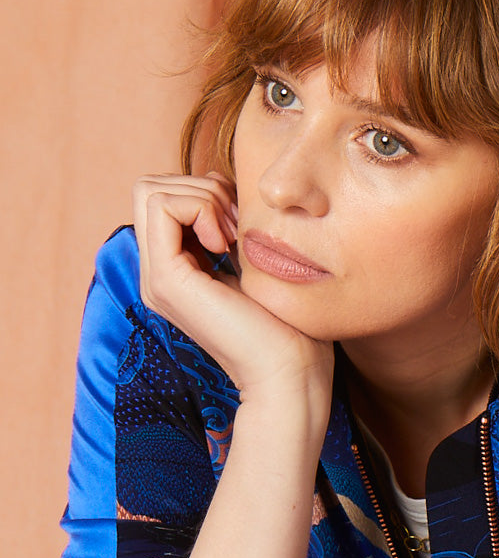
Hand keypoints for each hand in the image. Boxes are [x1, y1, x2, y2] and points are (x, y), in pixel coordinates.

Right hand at [133, 172, 332, 406]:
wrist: (290, 373)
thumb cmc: (289, 325)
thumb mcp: (255, 262)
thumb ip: (231, 230)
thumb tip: (219, 185)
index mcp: (177, 269)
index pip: (163, 196)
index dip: (204, 191)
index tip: (241, 224)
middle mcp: (159, 273)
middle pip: (149, 187)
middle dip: (200, 188)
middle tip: (237, 227)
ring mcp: (157, 278)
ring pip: (151, 190)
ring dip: (203, 196)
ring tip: (233, 237)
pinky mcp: (166, 280)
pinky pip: (162, 206)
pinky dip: (200, 207)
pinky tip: (226, 243)